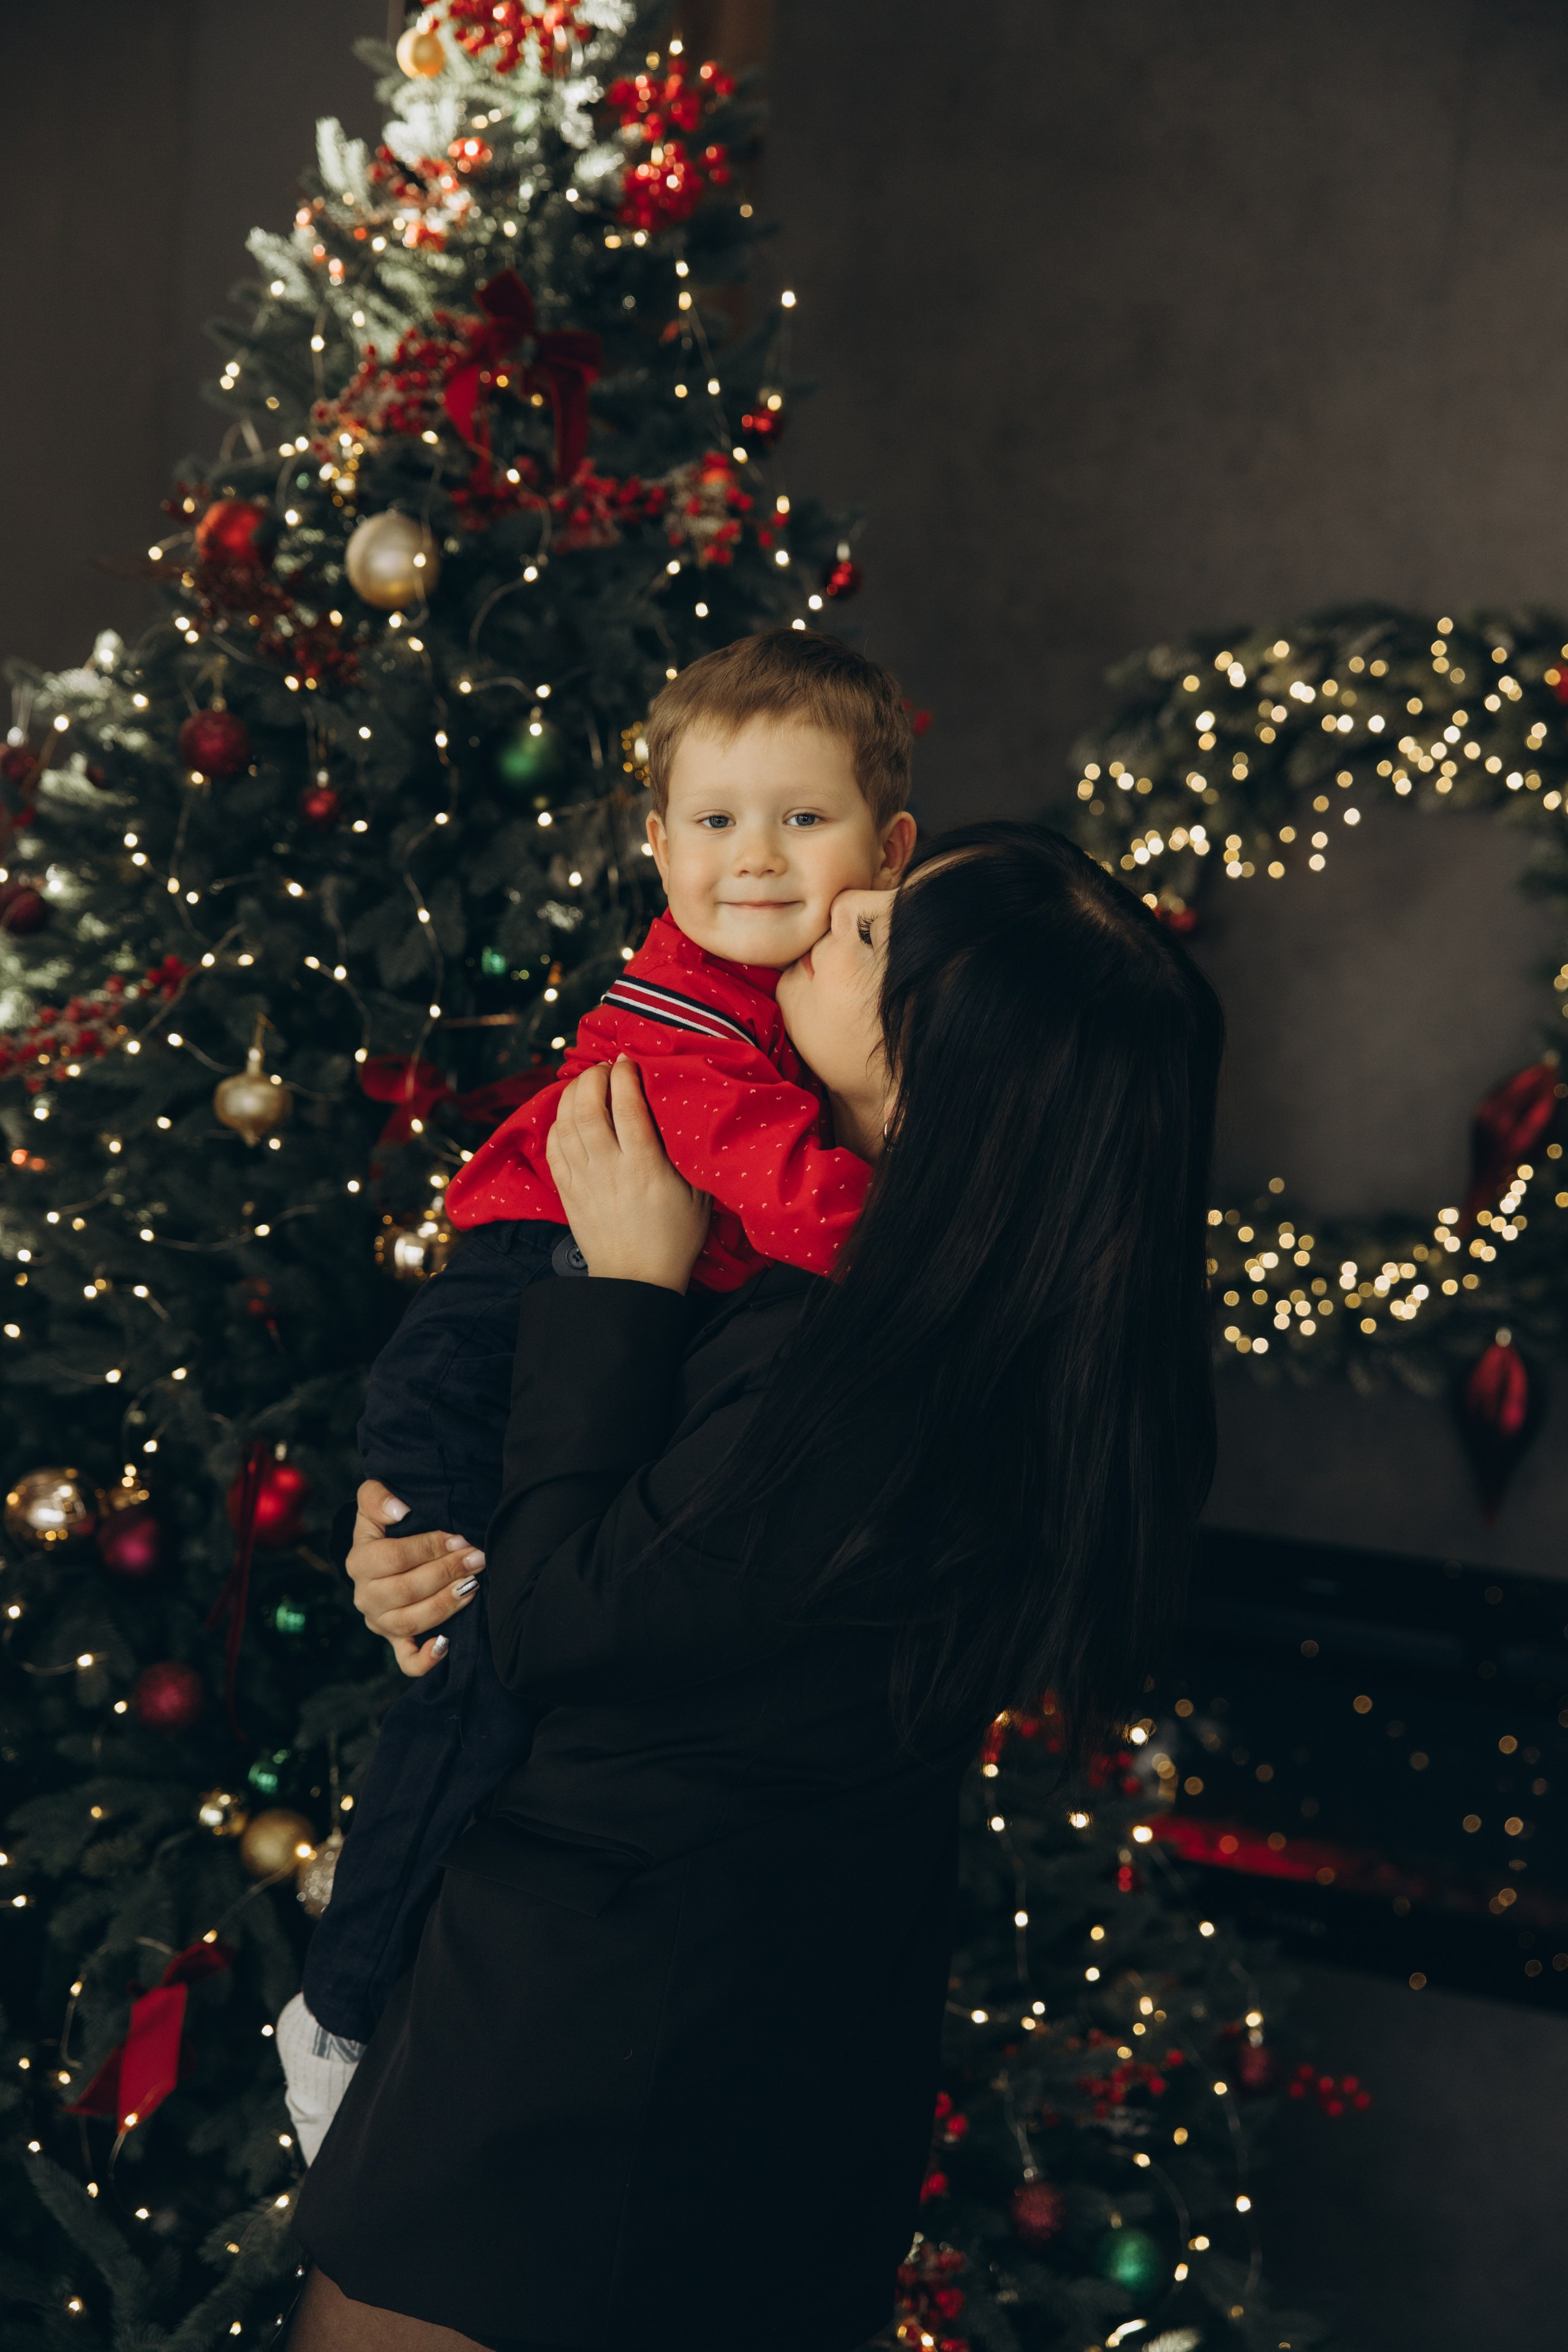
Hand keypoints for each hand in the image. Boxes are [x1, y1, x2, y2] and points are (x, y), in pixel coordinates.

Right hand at [346, 1479, 484, 1677]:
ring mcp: (380, 1622)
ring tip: (473, 1586)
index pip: (394, 1557)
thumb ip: (377, 1496)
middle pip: (406, 1590)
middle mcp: (365, 1596)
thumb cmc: (386, 1524)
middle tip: (477, 1558)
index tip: (460, 1538)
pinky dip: (425, 1659)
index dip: (429, 1548)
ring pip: (411, 1622)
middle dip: (446, 1573)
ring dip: (445, 1605)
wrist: (382, 1551)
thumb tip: (399, 1509)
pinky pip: (406, 1660)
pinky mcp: (395, 1641)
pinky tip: (445, 1645)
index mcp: (360, 1562)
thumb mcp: (374, 1501)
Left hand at [545, 1057, 710, 1292]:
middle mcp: (609, 1169)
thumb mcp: (697, 1195)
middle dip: (593, 1078)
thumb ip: (687, 1154)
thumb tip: (686, 1114)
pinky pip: (553, 1147)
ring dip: (572, 1095)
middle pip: (589, 1109)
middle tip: (604, 1069)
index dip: (625, 1077)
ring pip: (566, 1123)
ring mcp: (584, 1180)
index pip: (629, 1108)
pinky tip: (569, 1115)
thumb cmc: (673, 1238)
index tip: (628, 1062)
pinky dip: (557, 1124)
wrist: (636, 1280)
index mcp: (645, 1167)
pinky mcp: (568, 1192)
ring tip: (586, 1083)